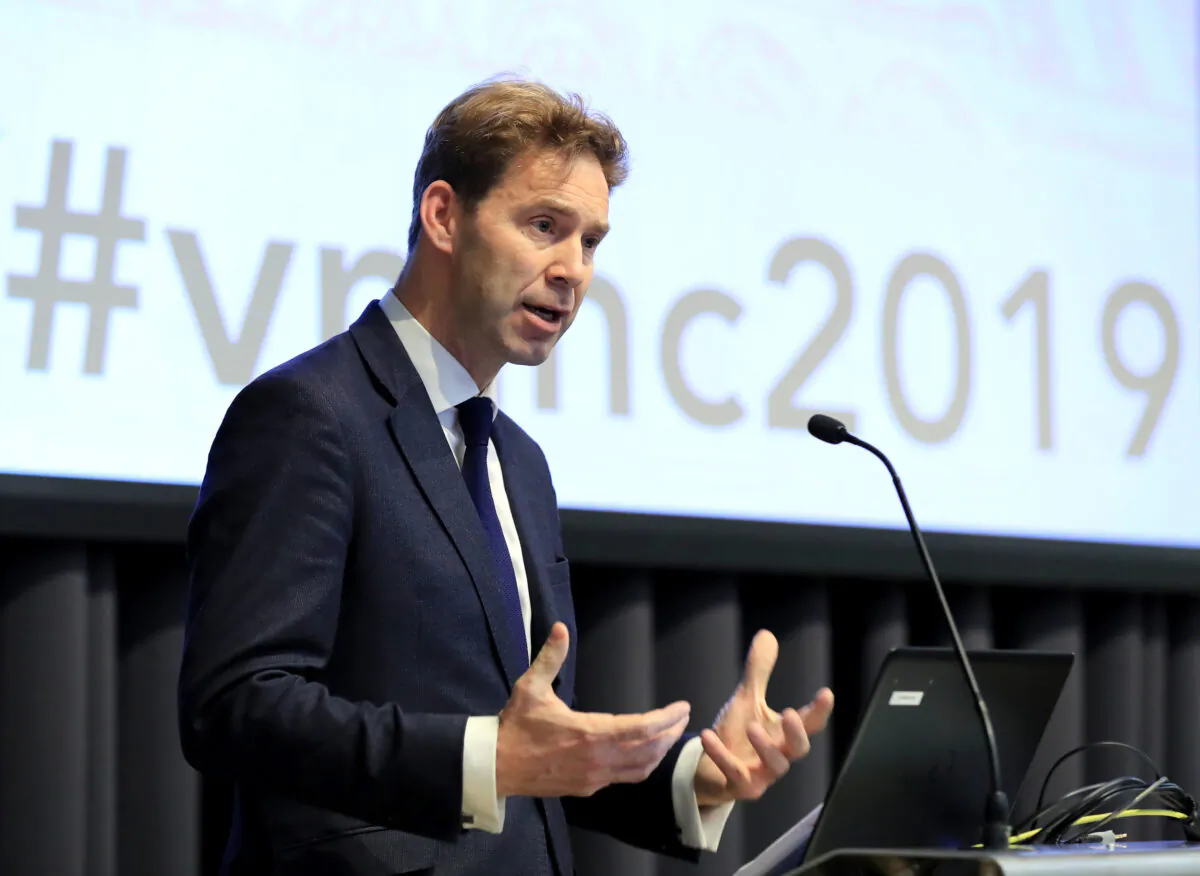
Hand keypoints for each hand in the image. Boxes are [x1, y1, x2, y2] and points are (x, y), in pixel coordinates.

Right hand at [496, 622, 690, 798]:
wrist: (498, 766)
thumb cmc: (516, 725)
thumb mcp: (530, 687)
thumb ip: (550, 657)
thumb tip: (560, 628)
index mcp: (589, 733)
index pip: (642, 727)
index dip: (667, 718)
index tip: (682, 706)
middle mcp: (598, 759)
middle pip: (649, 749)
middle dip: (670, 732)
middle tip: (682, 716)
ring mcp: (595, 777)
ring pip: (641, 767)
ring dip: (660, 750)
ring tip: (671, 734)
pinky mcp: (588, 787)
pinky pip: (626, 777)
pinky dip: (643, 765)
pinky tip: (646, 755)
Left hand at [694, 629, 833, 807]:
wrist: (709, 769)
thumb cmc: (736, 735)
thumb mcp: (746, 700)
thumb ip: (758, 672)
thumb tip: (767, 634)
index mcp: (784, 734)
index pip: (810, 722)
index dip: (819, 710)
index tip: (826, 693)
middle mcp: (779, 755)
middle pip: (799, 749)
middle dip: (797, 732)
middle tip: (790, 713)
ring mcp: (762, 774)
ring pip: (774, 766)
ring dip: (765, 746)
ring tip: (751, 727)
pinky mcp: (741, 787)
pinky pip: (735, 774)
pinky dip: (722, 755)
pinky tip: (708, 735)